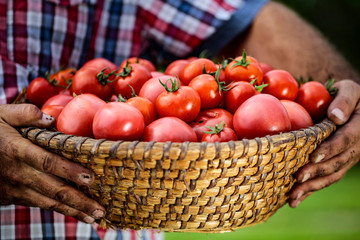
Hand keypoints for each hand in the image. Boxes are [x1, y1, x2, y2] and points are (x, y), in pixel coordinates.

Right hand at [0, 104, 104, 222]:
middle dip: (79, 202)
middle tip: (101, 210)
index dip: (69, 171)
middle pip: (53, 190)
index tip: (91, 178)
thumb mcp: (1, 115)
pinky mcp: (10, 197)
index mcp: (16, 150)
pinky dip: (57, 209)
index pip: (47, 162)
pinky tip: (74, 212)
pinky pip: (38, 204)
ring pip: (47, 203)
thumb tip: (52, 119)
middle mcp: (17, 173)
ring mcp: (13, 188)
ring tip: (94, 217)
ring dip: (72, 211)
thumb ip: (26, 114)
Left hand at [289, 80, 359, 206]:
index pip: (345, 140)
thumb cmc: (348, 96)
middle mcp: (356, 147)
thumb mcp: (350, 90)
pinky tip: (295, 200)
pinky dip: (311, 190)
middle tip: (297, 179)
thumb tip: (335, 117)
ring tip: (293, 198)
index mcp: (359, 128)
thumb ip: (345, 100)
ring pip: (332, 176)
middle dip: (317, 173)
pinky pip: (327, 179)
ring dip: (312, 188)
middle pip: (337, 163)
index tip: (314, 157)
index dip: (330, 149)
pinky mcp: (339, 164)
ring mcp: (348, 158)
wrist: (356, 108)